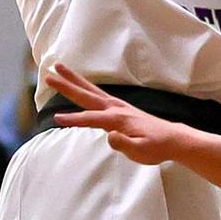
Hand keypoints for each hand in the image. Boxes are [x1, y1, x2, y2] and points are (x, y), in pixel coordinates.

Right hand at [46, 64, 188, 164]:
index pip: (90, 119)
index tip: (56, 119)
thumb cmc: (155, 147)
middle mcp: (116, 108)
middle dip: (67, 86)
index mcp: (117, 119)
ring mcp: (118, 105)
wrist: (172, 138)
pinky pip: (97, 94)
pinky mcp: (120, 107)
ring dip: (74, 79)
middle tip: (48, 75)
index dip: (73, 120)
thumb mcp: (140, 151)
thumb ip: (124, 144)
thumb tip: (109, 137)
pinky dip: (85, 87)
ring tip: (59, 68)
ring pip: (91, 90)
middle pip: (86, 95)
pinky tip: (81, 86)